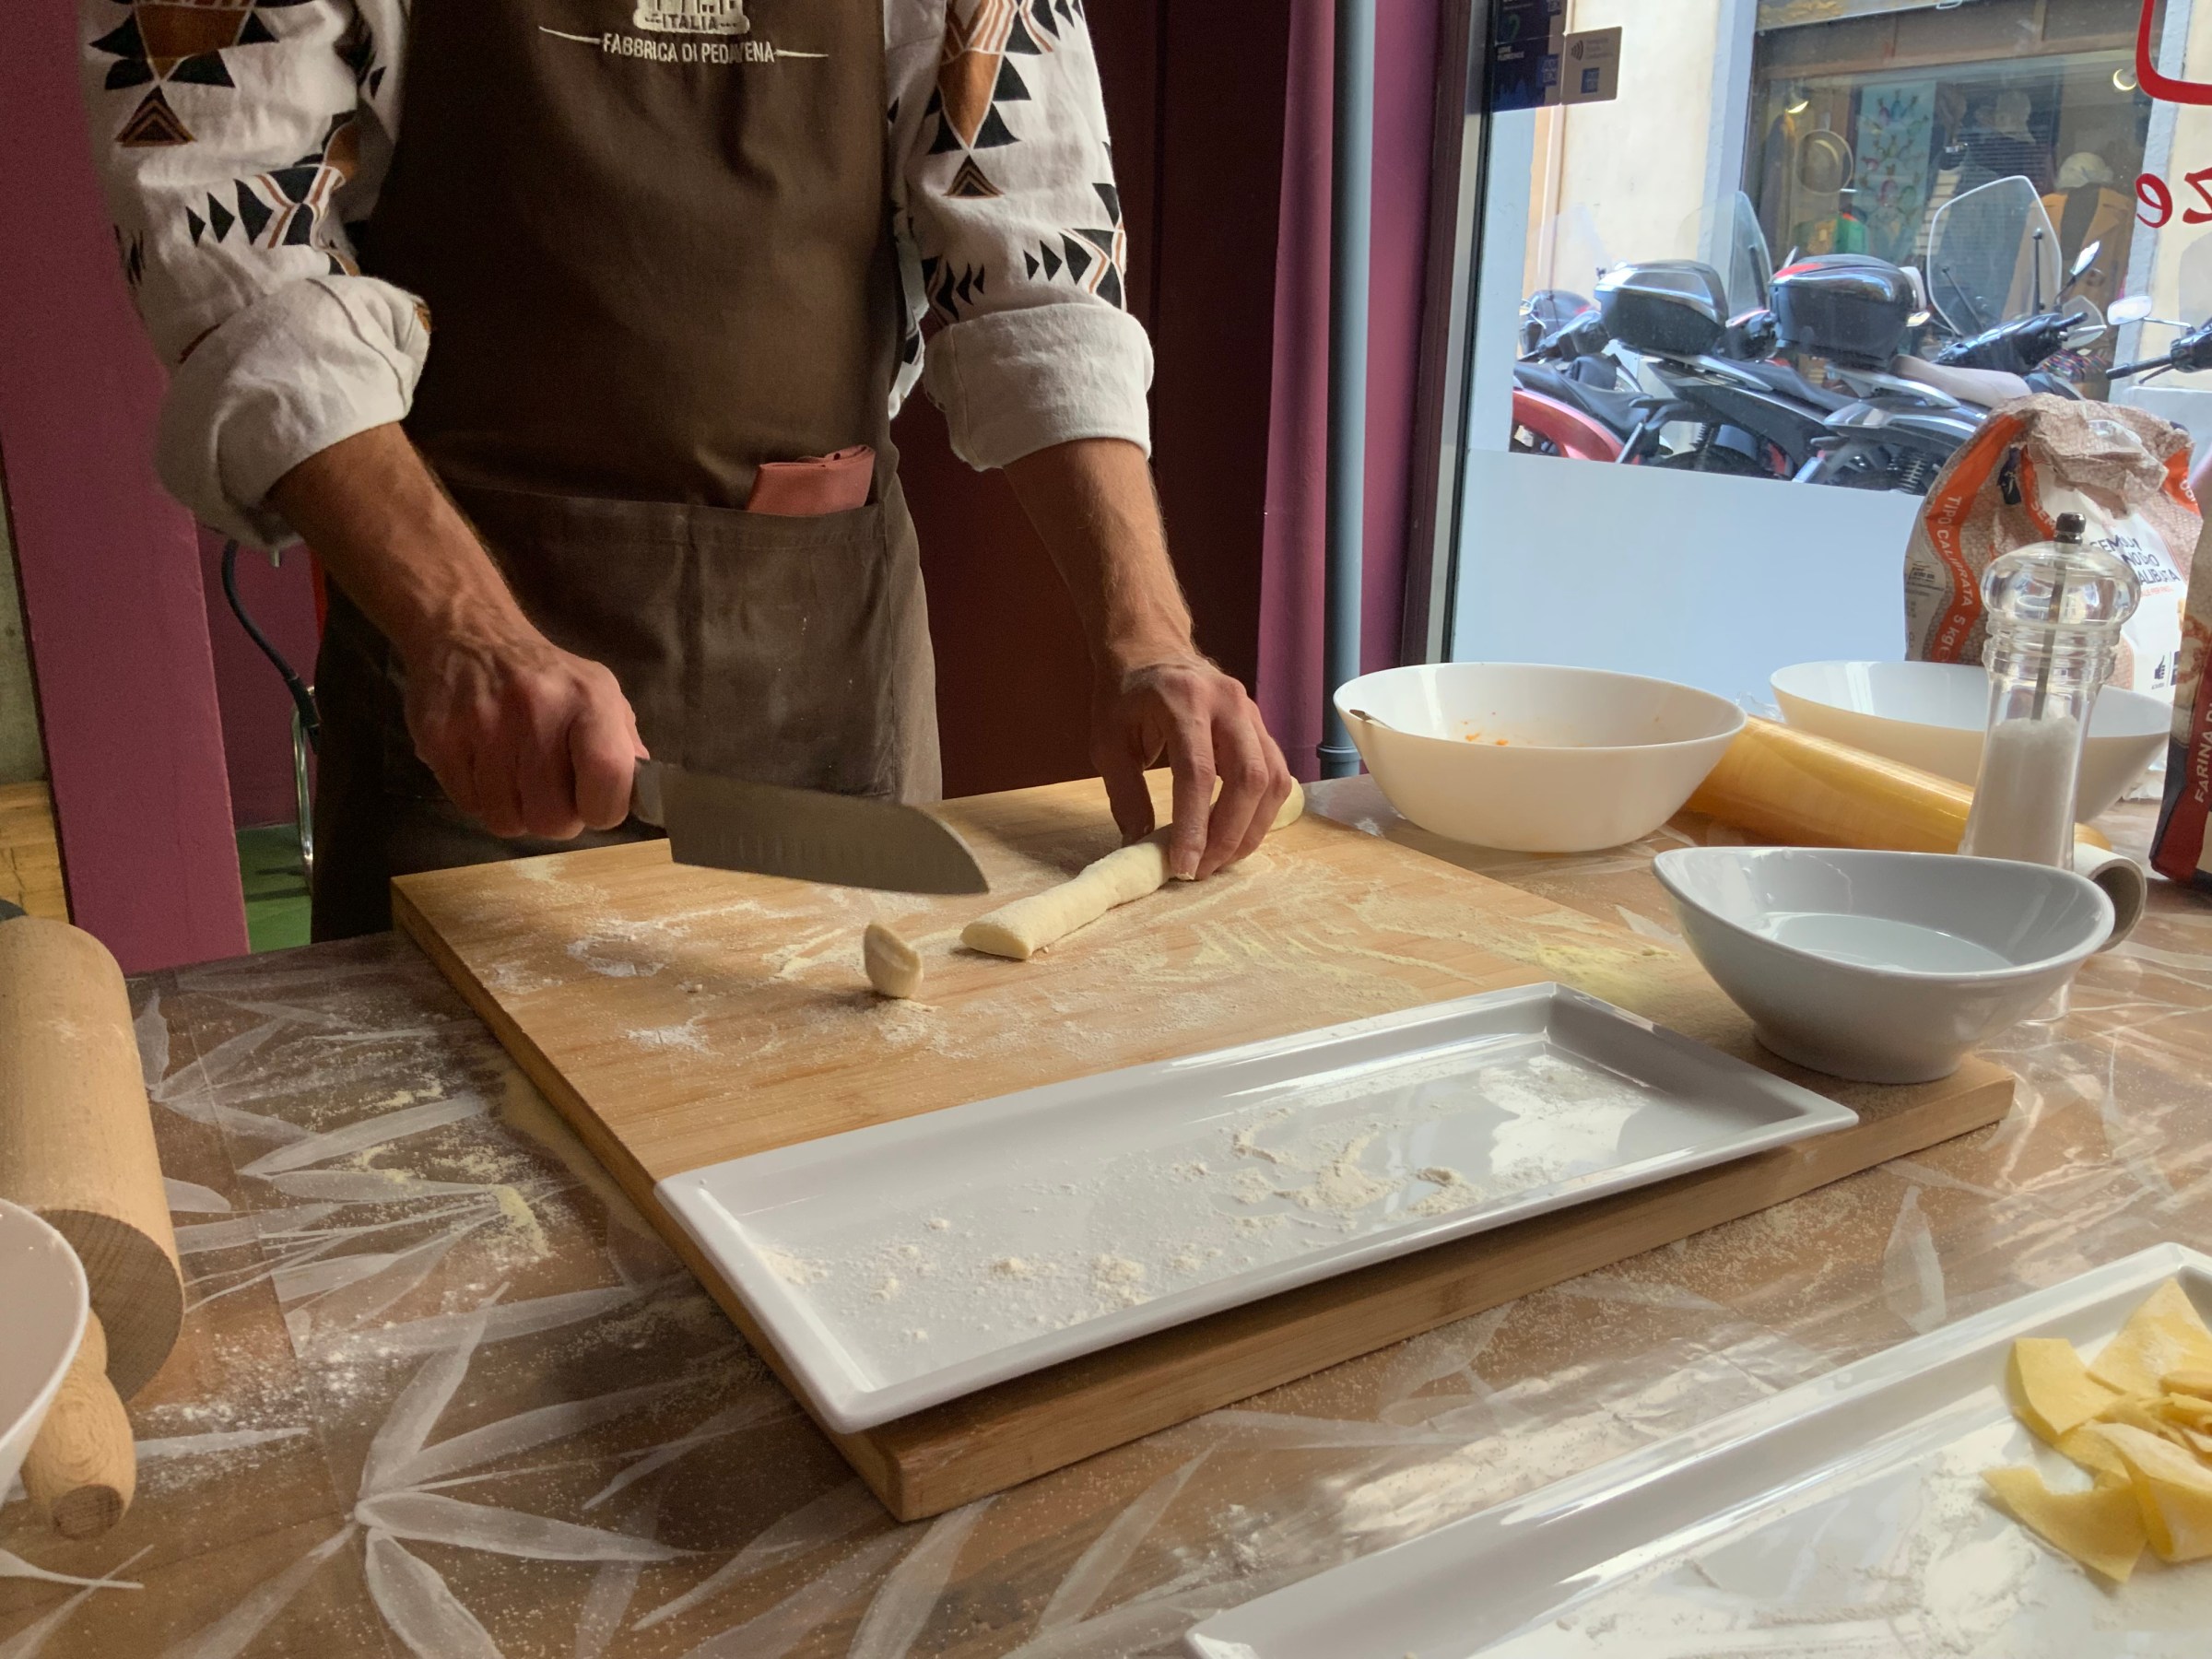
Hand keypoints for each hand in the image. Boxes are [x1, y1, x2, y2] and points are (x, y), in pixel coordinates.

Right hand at [399, 611, 643, 840]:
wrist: (468, 634)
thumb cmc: (547, 676)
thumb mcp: (601, 694)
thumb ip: (624, 746)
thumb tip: (644, 797)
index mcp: (588, 699)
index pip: (609, 778)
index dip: (606, 808)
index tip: (596, 802)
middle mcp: (536, 710)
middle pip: (553, 818)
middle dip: (556, 816)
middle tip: (551, 792)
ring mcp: (482, 726)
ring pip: (507, 822)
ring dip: (516, 810)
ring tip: (517, 776)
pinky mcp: (439, 740)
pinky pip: (470, 807)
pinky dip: (482, 799)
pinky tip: (487, 766)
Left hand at [1093, 653, 1294, 879]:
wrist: (1153, 649)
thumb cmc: (1126, 696)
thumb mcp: (1108, 743)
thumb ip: (1126, 795)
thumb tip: (1140, 848)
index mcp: (1185, 701)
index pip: (1198, 772)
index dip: (1194, 825)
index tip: (1183, 865)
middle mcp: (1229, 703)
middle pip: (1248, 778)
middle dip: (1229, 834)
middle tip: (1202, 869)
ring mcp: (1253, 714)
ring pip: (1272, 781)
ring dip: (1250, 829)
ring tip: (1219, 859)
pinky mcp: (1263, 729)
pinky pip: (1276, 777)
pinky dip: (1261, 813)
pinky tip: (1237, 834)